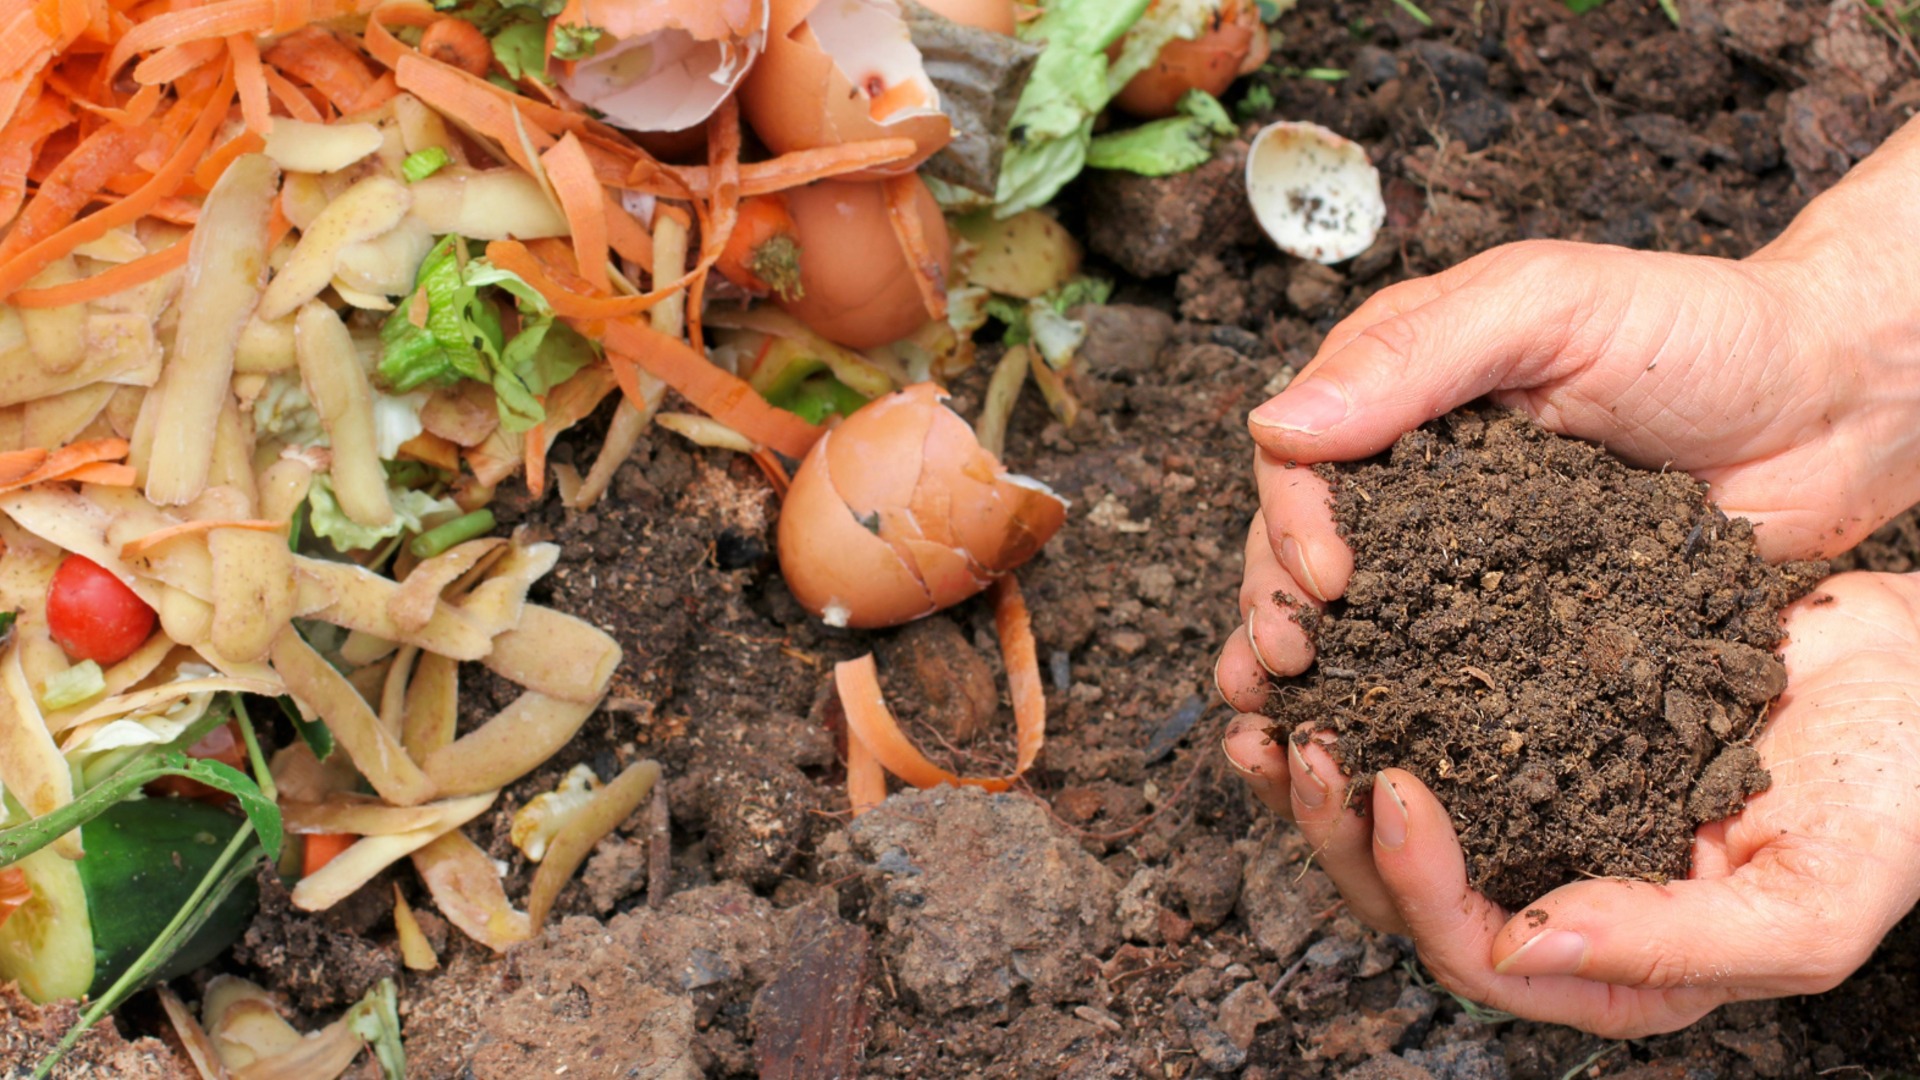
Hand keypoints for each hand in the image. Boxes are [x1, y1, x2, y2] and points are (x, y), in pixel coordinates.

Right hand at [1215, 116, 1919, 708]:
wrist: (1837, 407)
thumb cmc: (1703, 329)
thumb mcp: (1549, 306)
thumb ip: (1415, 355)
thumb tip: (1275, 425)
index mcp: (1402, 389)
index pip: (1301, 457)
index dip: (1291, 520)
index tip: (1326, 577)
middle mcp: (1419, 477)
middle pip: (1307, 547)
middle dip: (1278, 607)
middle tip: (1289, 664)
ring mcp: (1469, 555)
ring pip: (1362, 618)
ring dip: (1316, 672)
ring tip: (1291, 726)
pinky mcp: (1525, 624)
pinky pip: (1451, 669)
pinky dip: (1403, 709)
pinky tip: (1375, 752)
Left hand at [1223, 571, 1919, 1037]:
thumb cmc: (1895, 798)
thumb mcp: (1811, 897)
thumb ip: (1676, 944)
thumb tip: (1521, 944)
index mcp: (1615, 963)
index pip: (1477, 952)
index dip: (1416, 883)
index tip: (1389, 785)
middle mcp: (1557, 890)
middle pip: (1406, 892)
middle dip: (1335, 825)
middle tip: (1298, 740)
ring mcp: (1535, 805)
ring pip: (1392, 812)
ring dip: (1319, 767)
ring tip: (1268, 703)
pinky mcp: (1525, 722)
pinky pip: (1421, 718)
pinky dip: (1365, 690)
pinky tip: (1322, 651)